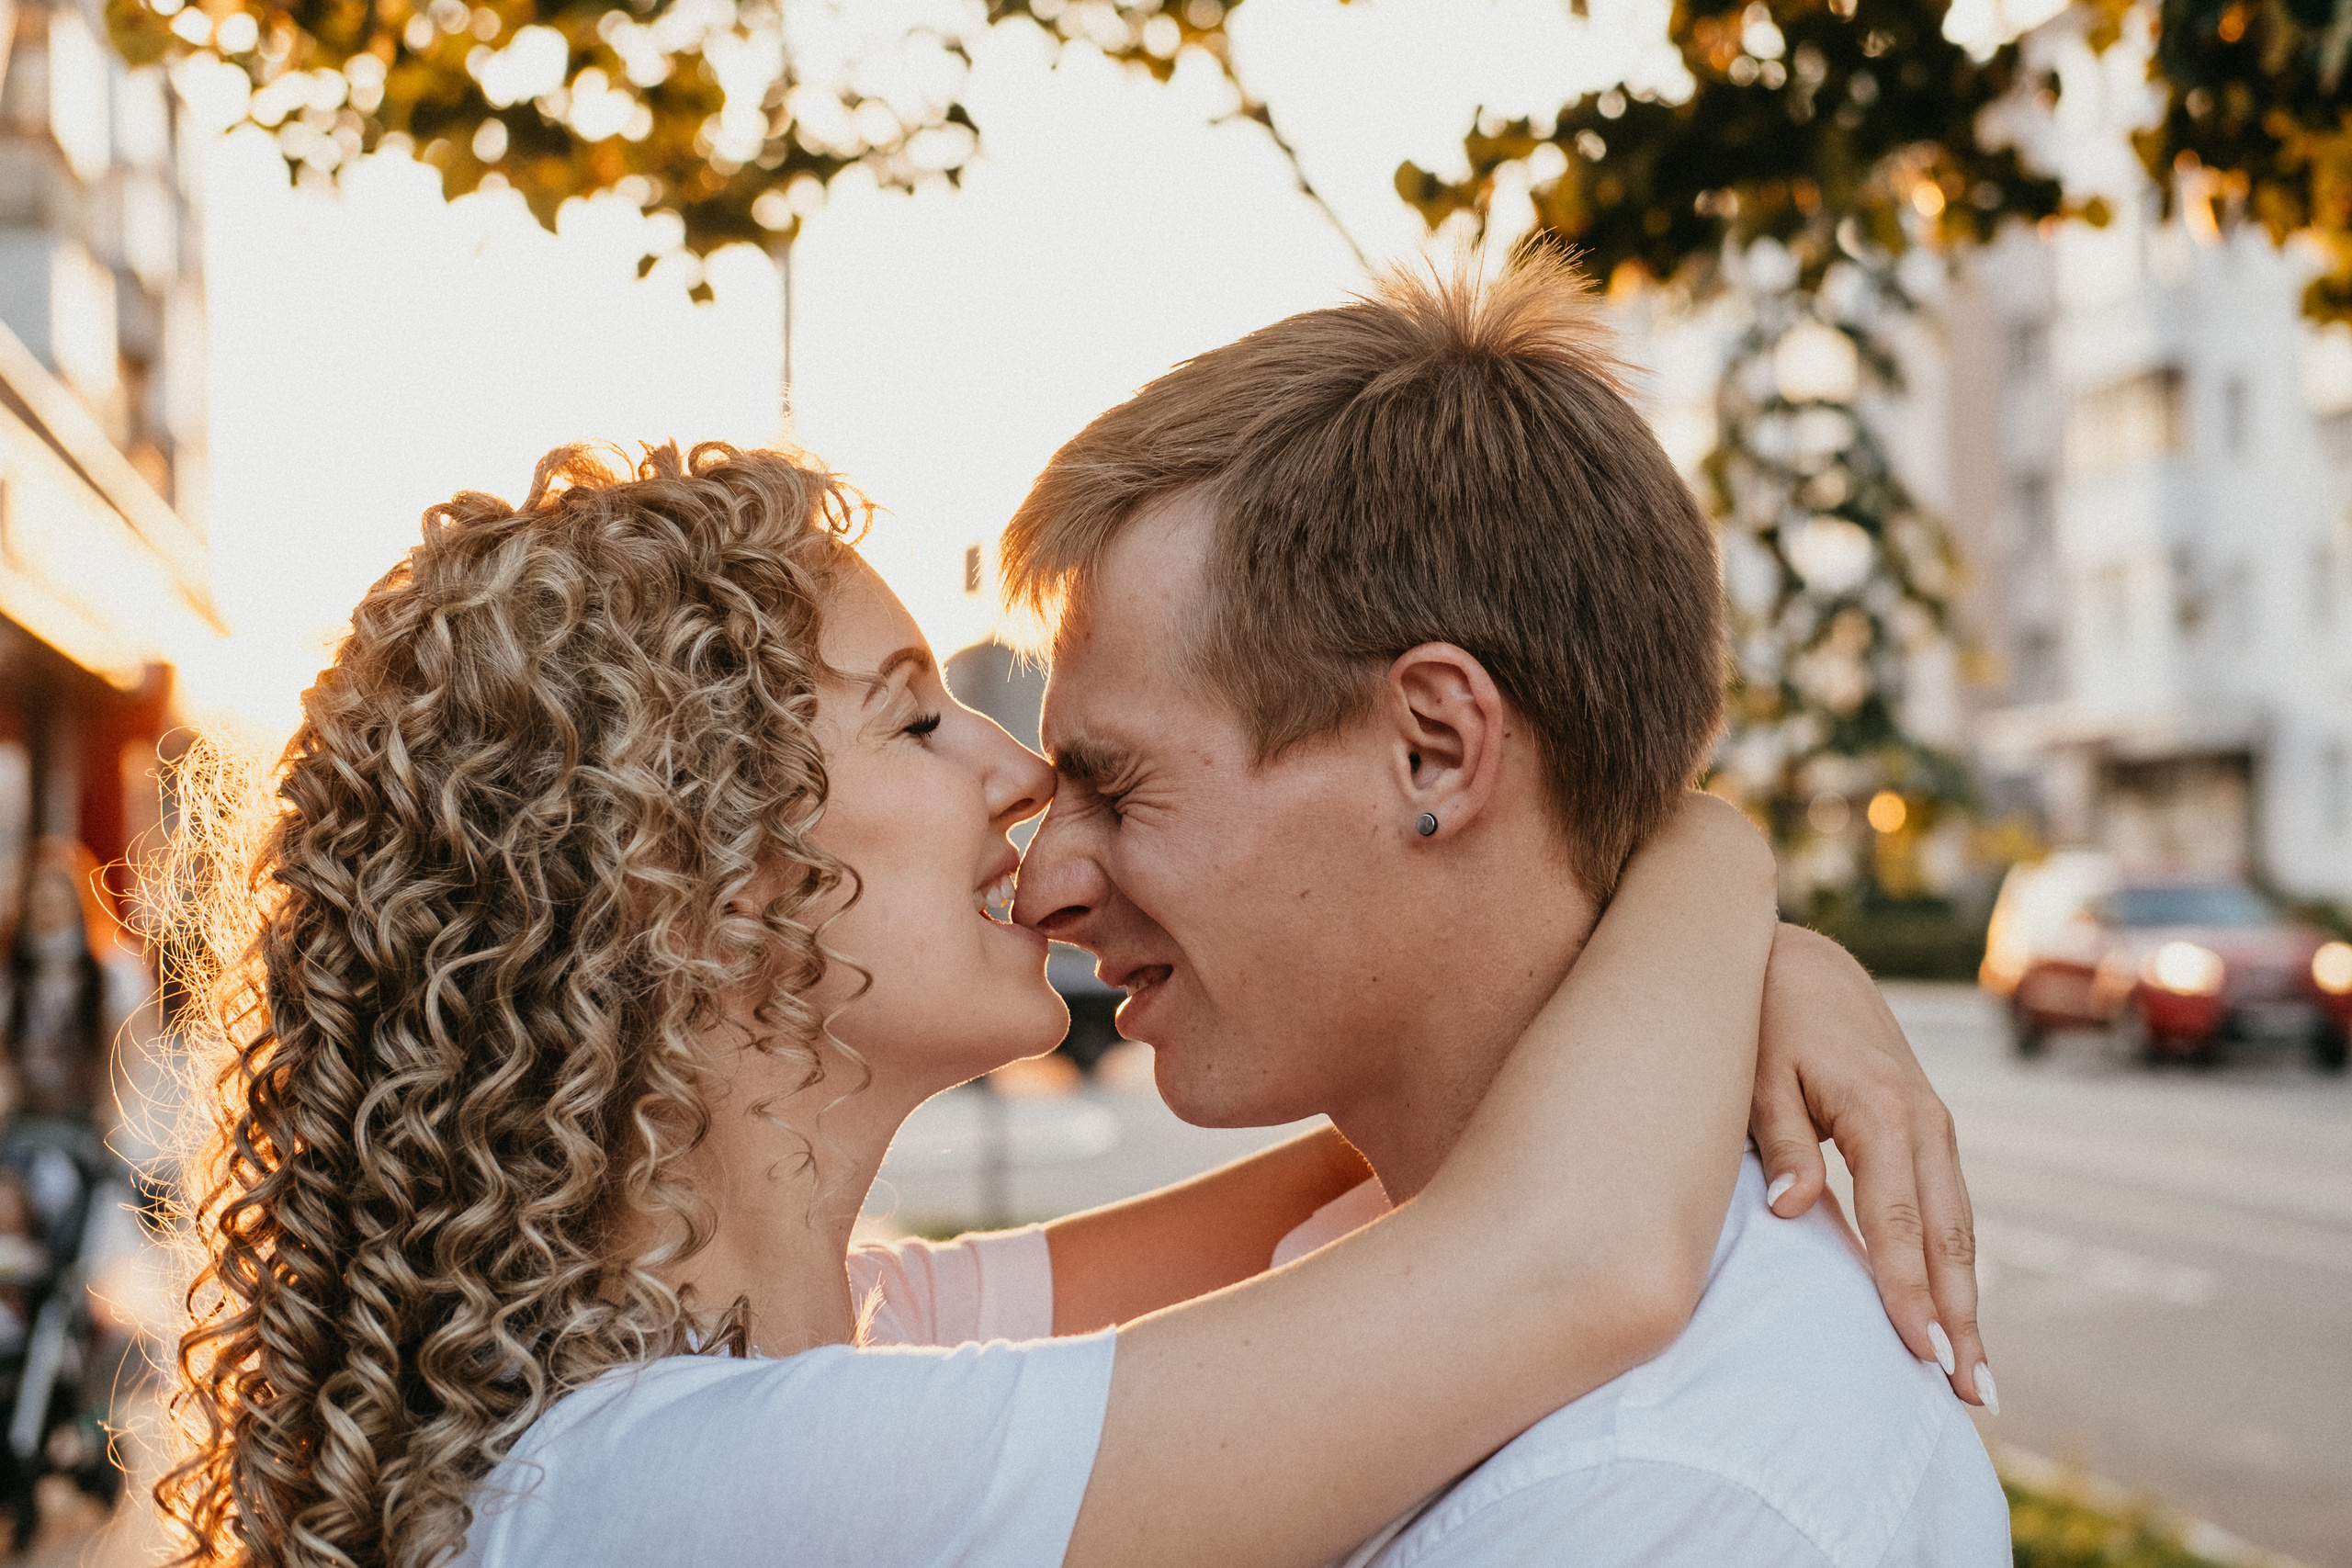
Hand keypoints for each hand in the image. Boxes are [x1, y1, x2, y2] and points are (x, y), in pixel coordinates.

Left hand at [1748, 923, 1993, 1411]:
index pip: (1897, 1221)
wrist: (1804, 963)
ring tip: (1975, 1378)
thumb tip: (1789, 1211)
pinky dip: (1955, 1264)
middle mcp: (1923, 1121)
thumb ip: (1778, 1140)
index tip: (1922, 1353)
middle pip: (1948, 1237)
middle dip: (1960, 1319)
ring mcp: (1934, 1125)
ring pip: (1959, 1228)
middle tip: (1970, 1395)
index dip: (1909, 1291)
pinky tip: (1954, 1314)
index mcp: (1881, 1111)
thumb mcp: (1758, 1072)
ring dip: (1968, 1302)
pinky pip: (1948, 1208)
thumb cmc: (1767, 1020)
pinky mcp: (1929, 1130)